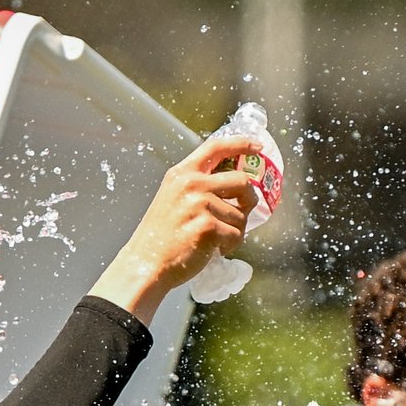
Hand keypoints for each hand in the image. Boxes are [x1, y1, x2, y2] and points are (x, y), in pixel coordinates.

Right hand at [90, 136, 257, 322]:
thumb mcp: (173, 197)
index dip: (240, 145)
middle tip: (243, 212)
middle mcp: (192, 184)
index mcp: (183, 173)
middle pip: (241, 181)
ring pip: (241, 215)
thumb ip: (198, 186)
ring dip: (236, 230)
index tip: (257, 146)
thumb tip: (234, 189)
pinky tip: (214, 249)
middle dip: (249, 199)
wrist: (148, 261)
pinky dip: (231, 245)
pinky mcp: (209, 227)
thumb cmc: (162, 235)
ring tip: (217, 239)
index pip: (216, 148)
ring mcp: (200, 204)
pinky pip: (237, 235)